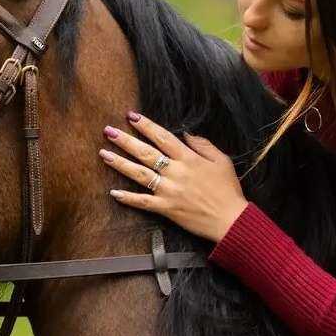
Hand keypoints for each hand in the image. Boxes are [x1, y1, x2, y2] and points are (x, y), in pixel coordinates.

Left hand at [99, 111, 248, 242]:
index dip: (146, 126)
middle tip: (108, 131)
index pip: (163, 137)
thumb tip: (186, 134)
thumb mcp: (222, 161)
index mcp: (189, 159)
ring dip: (120, 163)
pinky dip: (128, 198)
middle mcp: (176, 172)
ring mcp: (169, 191)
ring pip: (140, 174)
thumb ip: (203, 145)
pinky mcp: (167, 208)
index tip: (132, 116)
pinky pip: (143, 202)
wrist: (231, 220)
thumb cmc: (228, 190)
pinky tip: (113, 192)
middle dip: (126, 141)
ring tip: (104, 154)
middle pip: (146, 153)